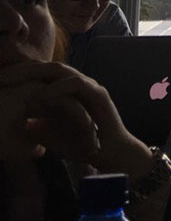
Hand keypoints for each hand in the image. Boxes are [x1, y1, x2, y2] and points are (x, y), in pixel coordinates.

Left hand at [0, 62, 149, 174]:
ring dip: (36, 72)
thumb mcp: (47, 134)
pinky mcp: (98, 94)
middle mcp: (76, 82)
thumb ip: (32, 124)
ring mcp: (88, 86)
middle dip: (20, 69)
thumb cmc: (80, 144)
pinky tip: (41, 94)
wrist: (109, 154)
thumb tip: (12, 123)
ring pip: (60, 70)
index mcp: (64, 89)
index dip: (15, 74)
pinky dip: (58, 87)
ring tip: (13, 78)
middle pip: (45, 67)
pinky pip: (77, 84)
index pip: (38, 73)